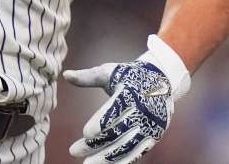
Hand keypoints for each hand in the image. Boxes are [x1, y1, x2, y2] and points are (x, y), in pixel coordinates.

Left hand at [63, 35, 189, 163]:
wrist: (163, 79)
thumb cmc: (129, 75)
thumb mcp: (110, 72)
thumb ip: (88, 77)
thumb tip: (65, 75)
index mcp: (131, 93)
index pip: (115, 111)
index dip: (101, 123)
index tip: (85, 133)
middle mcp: (143, 111)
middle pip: (118, 132)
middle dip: (95, 144)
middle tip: (73, 151)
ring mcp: (150, 125)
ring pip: (127, 146)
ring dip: (107, 158)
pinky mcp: (154, 136)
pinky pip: (137, 152)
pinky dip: (123, 161)